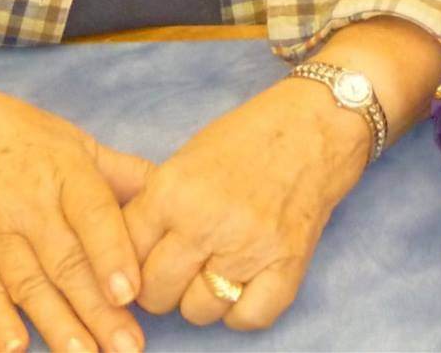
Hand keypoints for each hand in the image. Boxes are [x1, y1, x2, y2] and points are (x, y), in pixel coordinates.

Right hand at [0, 51, 152, 352]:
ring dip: (58, 325)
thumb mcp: (73, 141)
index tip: (131, 291)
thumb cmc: (17, 138)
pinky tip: (17, 348)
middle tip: (127, 346)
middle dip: (98, 309)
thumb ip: (121, 172)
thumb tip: (170, 195)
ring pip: (30, 285)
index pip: (91, 213)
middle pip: (66, 262)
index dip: (111, 253)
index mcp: (63, 172)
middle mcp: (27, 205)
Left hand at [124, 76, 371, 330]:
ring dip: (201, 298)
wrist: (317, 122)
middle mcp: (206, 223)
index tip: (142, 259)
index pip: (123, 255)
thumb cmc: (248, 136)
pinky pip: (247, 318)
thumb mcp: (185, 159)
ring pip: (197, 311)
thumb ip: (155, 207)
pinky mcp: (287, 266)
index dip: (127, 261)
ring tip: (215, 269)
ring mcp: (248, 248)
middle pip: (155, 293)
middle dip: (160, 286)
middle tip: (177, 268)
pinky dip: (241, 311)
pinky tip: (243, 284)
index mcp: (173, 191)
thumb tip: (124, 257)